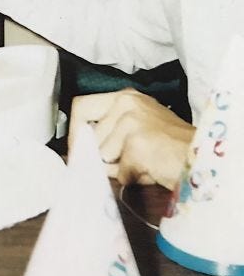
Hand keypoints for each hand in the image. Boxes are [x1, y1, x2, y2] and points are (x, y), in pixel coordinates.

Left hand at [68, 88, 194, 188]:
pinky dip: (131, 178)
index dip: (74, 132)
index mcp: (124, 97)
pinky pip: (118, 172)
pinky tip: (150, 171)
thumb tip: (75, 150)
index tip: (76, 150)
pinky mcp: (137, 144)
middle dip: (97, 155)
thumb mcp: (135, 127)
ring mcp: (132, 122)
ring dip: (116, 168)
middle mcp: (126, 103)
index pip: (81, 107)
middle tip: (118, 164)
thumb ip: (107, 132)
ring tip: (142, 164)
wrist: (202, 158)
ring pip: (101, 155)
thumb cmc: (170, 148)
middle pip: (87, 135)